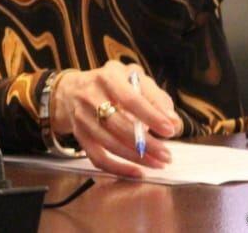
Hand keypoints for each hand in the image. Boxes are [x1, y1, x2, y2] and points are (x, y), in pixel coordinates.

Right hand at [50, 61, 182, 177]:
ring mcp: (81, 116)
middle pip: (118, 124)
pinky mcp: (79, 134)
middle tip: (167, 155)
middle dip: (146, 143)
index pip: (130, 99)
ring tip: (158, 163)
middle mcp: (90, 95)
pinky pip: (97, 157)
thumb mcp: (135, 79)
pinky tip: (136, 172)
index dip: (151, 116)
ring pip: (108, 143)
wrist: (74, 89)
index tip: (170, 130)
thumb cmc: (114, 84)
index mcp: (108, 77)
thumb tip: (174, 123)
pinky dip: (117, 168)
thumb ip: (156, 98)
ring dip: (136, 157)